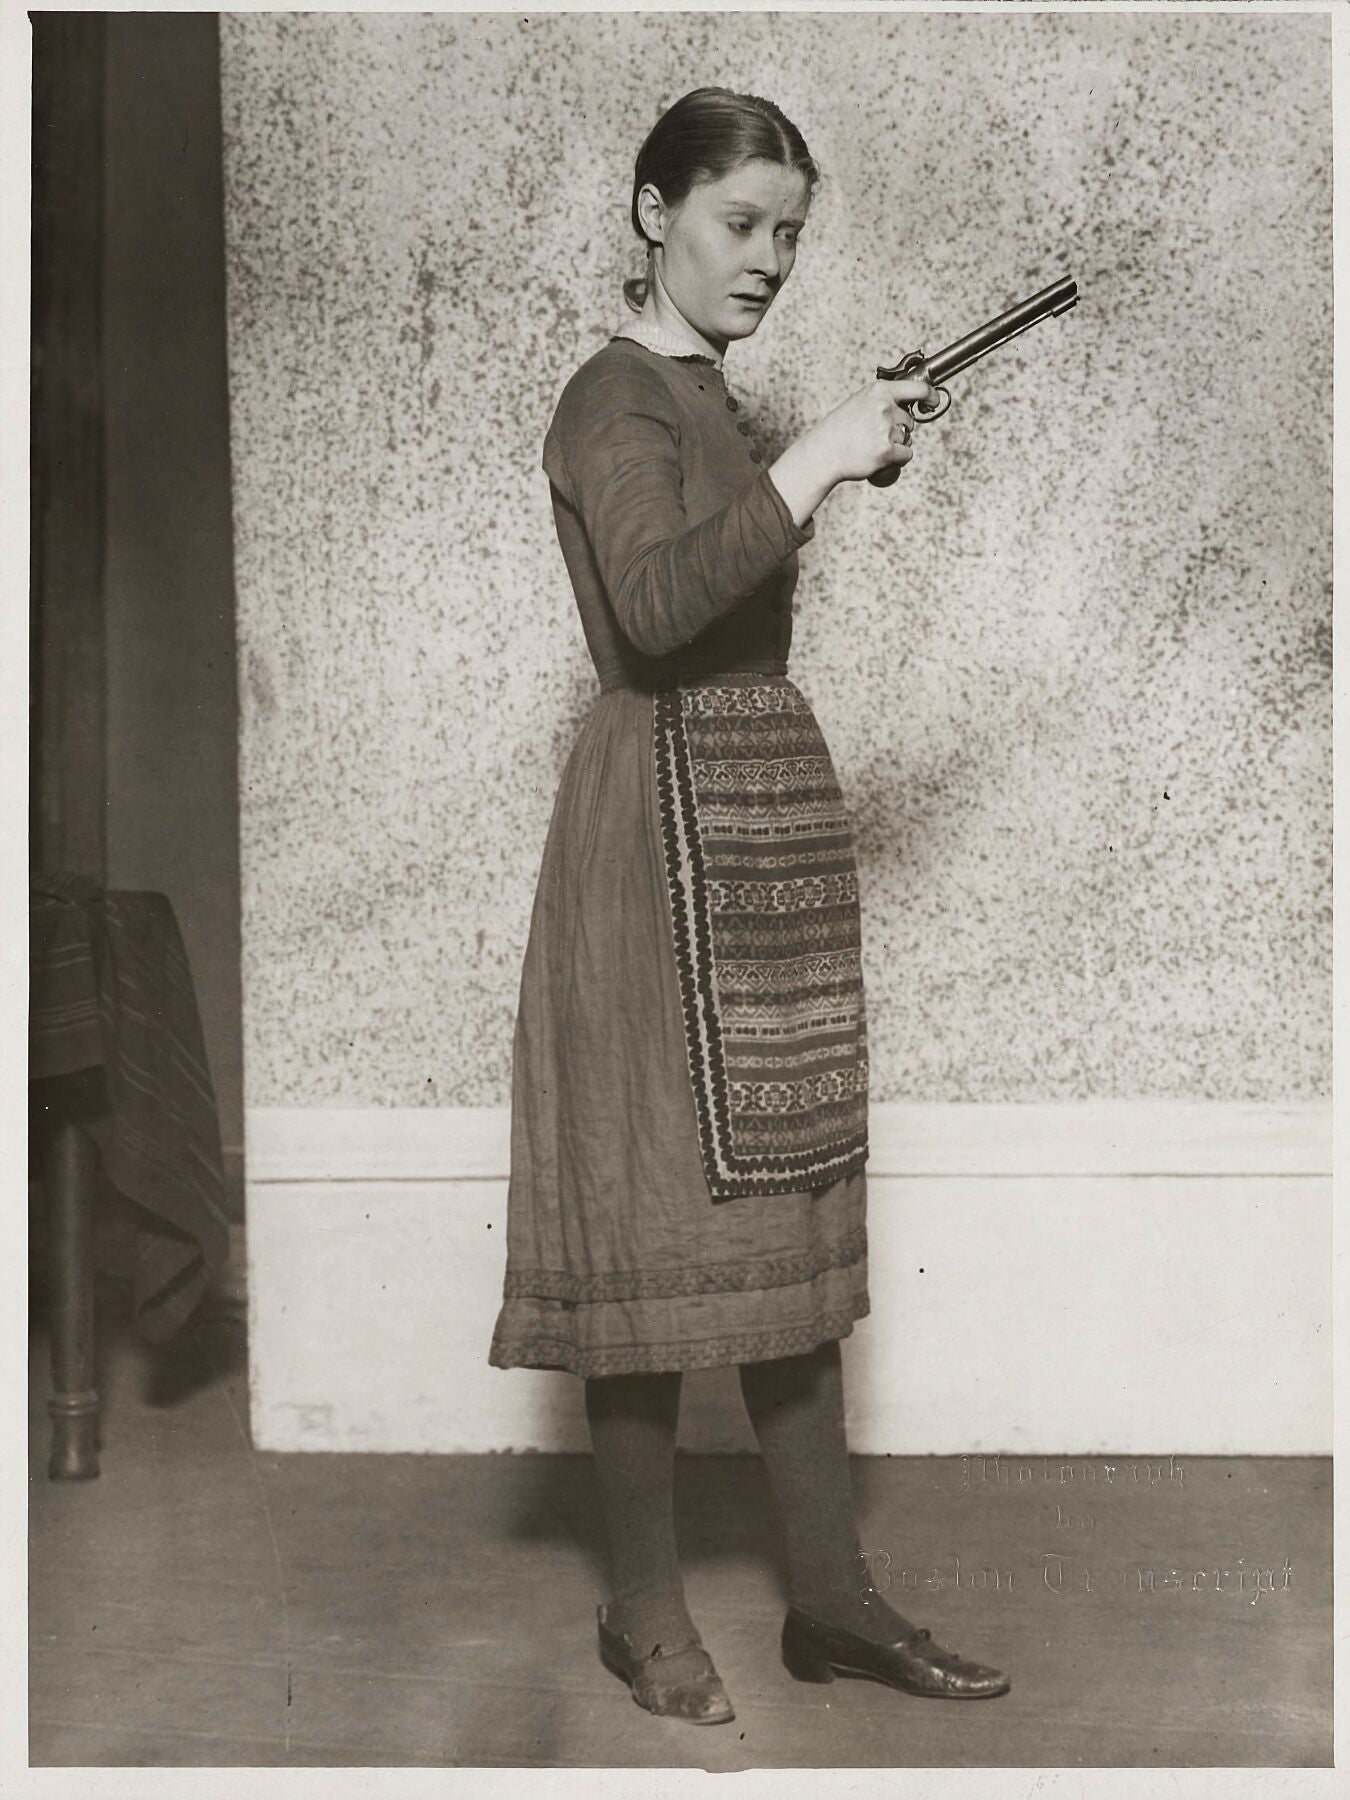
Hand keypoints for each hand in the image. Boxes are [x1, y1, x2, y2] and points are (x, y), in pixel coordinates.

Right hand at [812, 376, 933, 483]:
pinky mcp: (886, 450)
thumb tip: (908, 404)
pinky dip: (897, 459)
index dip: (930, 396)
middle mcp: (884, 407)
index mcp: (879, 391)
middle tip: (874, 436)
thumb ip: (882, 400)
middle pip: (910, 421)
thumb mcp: (860, 402)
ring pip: (907, 438)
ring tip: (871, 446)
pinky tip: (880, 458)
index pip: (918, 389)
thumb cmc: (840, 430)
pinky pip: (906, 455)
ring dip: (896, 445)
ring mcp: (886, 429)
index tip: (933, 402)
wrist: (823, 452)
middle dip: (898, 429)